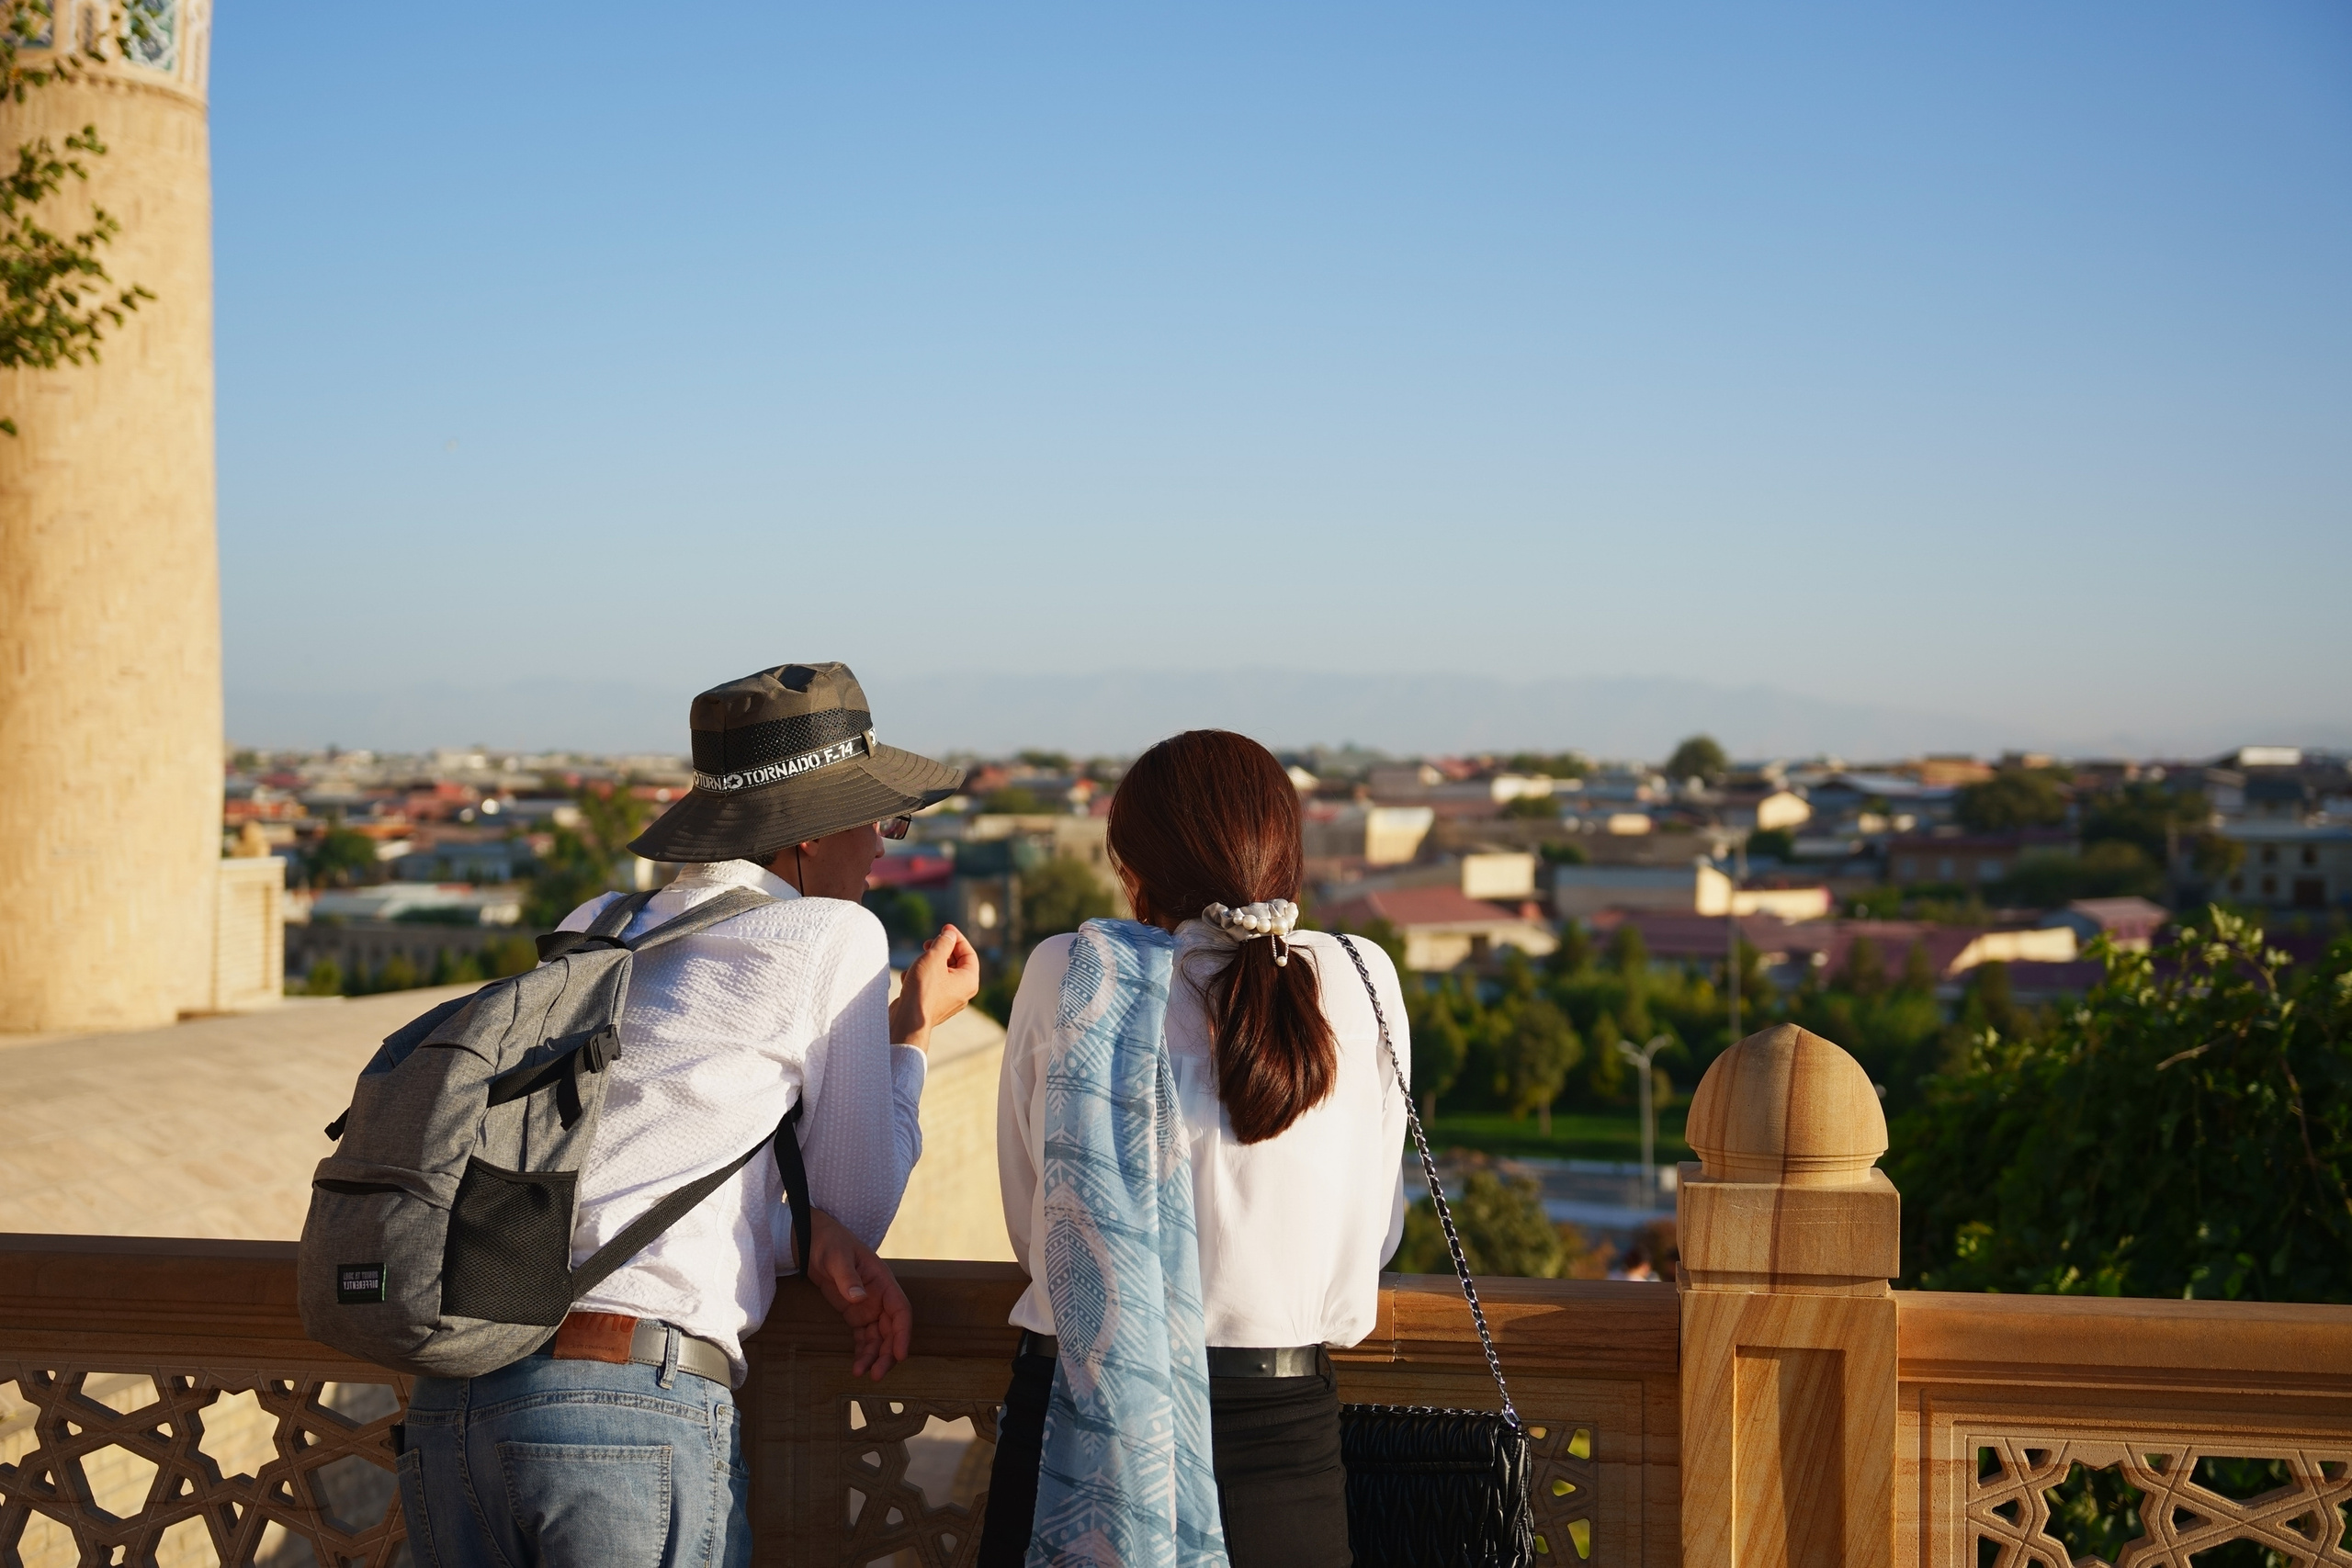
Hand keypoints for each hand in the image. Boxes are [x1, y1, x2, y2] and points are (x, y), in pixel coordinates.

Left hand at [804, 1208, 911, 1380]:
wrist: (811, 1240)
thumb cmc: (828, 1242)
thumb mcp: (837, 1256)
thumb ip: (847, 1277)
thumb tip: (859, 1298)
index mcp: (882, 1280)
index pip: (901, 1310)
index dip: (903, 1333)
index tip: (899, 1354)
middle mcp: (880, 1296)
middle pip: (891, 1329)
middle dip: (887, 1353)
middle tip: (876, 1374)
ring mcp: (867, 1306)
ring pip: (878, 1337)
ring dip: (874, 1356)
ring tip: (861, 1373)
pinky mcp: (853, 1313)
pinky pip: (863, 1337)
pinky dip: (862, 1352)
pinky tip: (857, 1365)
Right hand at [890, 924, 979, 1050]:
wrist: (907, 1021)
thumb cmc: (923, 990)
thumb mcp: (934, 958)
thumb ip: (944, 942)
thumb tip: (949, 935)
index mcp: (969, 981)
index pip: (968, 953)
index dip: (956, 938)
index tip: (944, 929)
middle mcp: (962, 992)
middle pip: (955, 962)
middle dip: (940, 950)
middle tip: (927, 943)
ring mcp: (947, 1000)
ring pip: (940, 973)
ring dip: (926, 964)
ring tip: (916, 964)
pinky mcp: (932, 1005)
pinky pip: (930, 985)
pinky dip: (920, 977)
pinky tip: (909, 978)